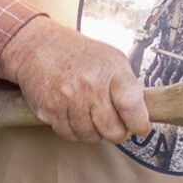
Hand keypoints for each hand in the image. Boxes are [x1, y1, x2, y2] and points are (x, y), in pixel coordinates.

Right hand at [0, 17, 150, 142]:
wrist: (38, 46)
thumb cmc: (81, 55)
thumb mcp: (112, 60)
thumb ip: (129, 87)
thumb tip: (143, 115)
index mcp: (112, 72)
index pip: (132, 105)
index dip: (139, 123)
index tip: (141, 126)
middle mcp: (90, 85)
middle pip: (112, 131)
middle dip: (117, 132)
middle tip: (115, 124)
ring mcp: (69, 98)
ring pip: (91, 136)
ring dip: (94, 132)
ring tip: (92, 115)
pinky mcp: (51, 110)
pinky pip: (70, 135)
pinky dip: (75, 131)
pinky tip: (75, 115)